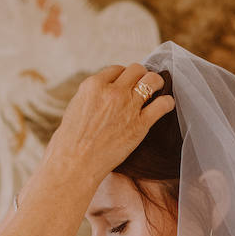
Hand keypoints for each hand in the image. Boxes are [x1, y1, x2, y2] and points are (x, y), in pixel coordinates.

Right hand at [43, 63, 174, 187]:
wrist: (73, 166)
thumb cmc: (67, 144)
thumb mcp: (74, 110)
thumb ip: (91, 99)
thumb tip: (100, 100)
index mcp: (92, 86)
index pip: (115, 70)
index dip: (122, 76)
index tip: (124, 84)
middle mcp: (112, 91)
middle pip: (135, 69)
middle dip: (140, 75)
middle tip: (141, 85)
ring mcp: (128, 106)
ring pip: (152, 80)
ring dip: (156, 82)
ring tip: (157, 89)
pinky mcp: (140, 124)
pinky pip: (162, 105)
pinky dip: (166, 103)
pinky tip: (165, 106)